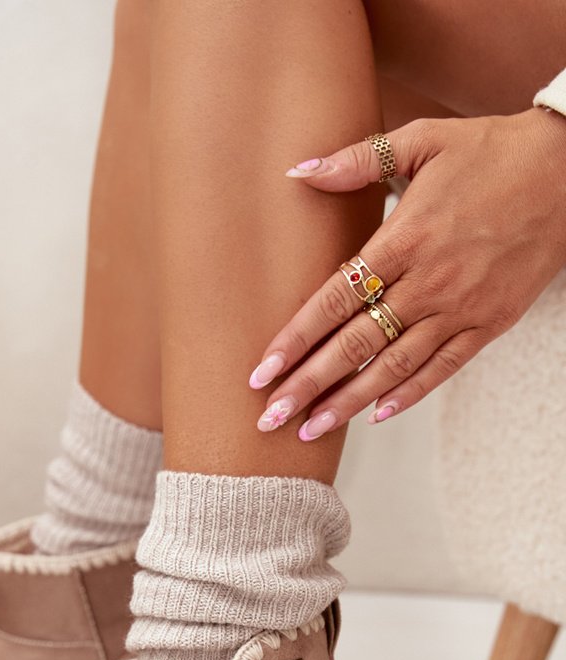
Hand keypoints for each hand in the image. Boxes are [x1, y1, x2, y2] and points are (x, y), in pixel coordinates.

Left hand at [249, 108, 565, 439]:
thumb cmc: (490, 150)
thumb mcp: (423, 139)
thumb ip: (357, 159)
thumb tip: (297, 170)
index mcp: (406, 238)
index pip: (335, 300)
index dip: (295, 339)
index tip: (260, 371)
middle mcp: (431, 281)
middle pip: (357, 344)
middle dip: (309, 384)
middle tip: (271, 417)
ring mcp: (462, 308)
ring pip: (395, 367)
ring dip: (348, 403)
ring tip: (310, 430)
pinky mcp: (490, 324)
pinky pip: (443, 369)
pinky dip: (409, 395)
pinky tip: (376, 416)